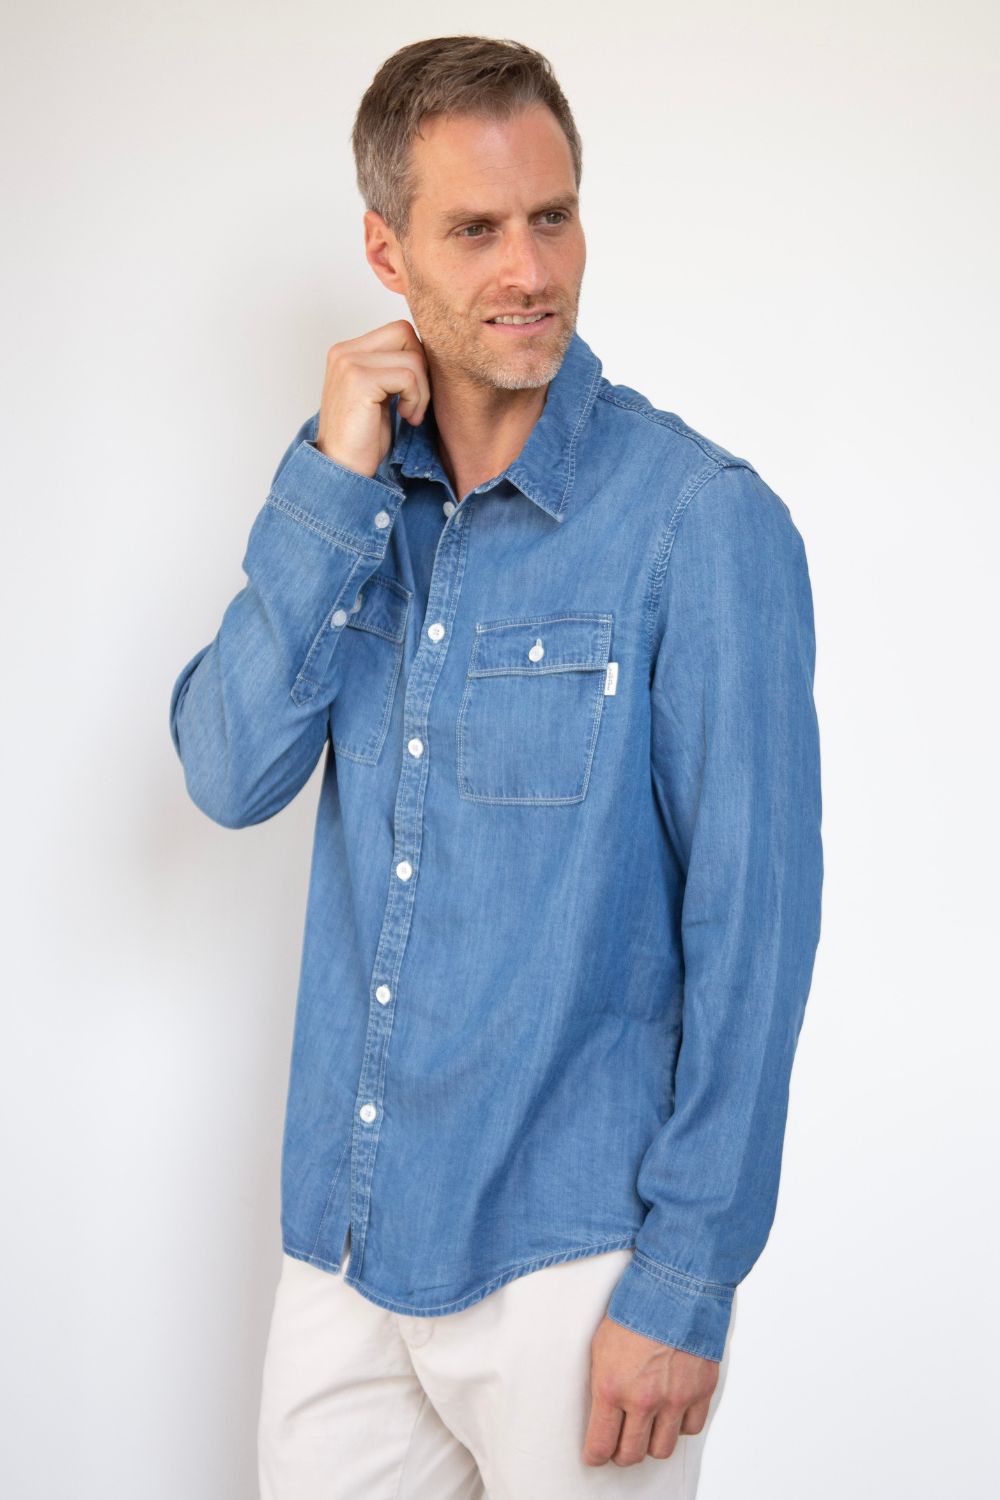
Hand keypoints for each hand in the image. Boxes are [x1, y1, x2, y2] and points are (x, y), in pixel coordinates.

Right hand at [315, 319, 431, 478]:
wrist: (342, 469)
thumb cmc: (363, 438)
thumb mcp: (380, 394)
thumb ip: (393, 367)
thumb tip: (427, 350)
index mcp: (348, 351)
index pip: (399, 331)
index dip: (415, 359)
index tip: (412, 391)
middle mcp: (344, 351)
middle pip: (405, 333)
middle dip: (421, 369)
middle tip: (416, 401)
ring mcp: (349, 363)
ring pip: (412, 357)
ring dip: (421, 391)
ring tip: (409, 414)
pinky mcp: (359, 380)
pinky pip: (408, 376)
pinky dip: (416, 399)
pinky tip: (406, 417)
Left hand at [583, 1315, 719, 1466]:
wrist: (676, 1284)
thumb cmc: (635, 1307)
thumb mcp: (601, 1342)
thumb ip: (602, 1382)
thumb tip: (600, 1409)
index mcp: (611, 1386)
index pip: (600, 1444)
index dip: (596, 1455)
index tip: (595, 1454)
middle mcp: (643, 1399)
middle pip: (631, 1454)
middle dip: (622, 1454)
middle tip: (620, 1445)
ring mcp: (675, 1398)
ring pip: (662, 1449)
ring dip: (652, 1442)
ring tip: (647, 1429)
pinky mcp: (700, 1391)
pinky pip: (691, 1428)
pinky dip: (681, 1424)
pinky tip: (673, 1410)